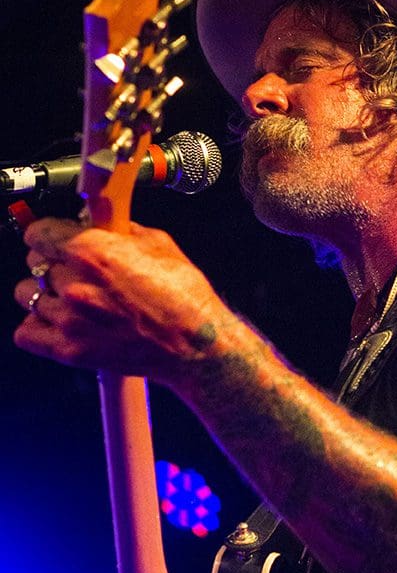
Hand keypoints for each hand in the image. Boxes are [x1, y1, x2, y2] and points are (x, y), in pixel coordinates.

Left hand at [13, 217, 225, 384]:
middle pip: (34, 263)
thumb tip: (101, 221)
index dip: (49, 234)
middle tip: (74, 270)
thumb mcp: (158, 244)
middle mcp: (74, 284)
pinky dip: (38, 326)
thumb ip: (119, 230)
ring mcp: (69, 320)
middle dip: (52, 262)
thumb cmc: (184, 297)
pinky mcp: (70, 351)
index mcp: (92, 252)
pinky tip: (59, 321)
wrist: (195, 346)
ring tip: (69, 298)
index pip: (37, 233)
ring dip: (45, 293)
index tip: (57, 239)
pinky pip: (26, 333)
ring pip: (27, 295)